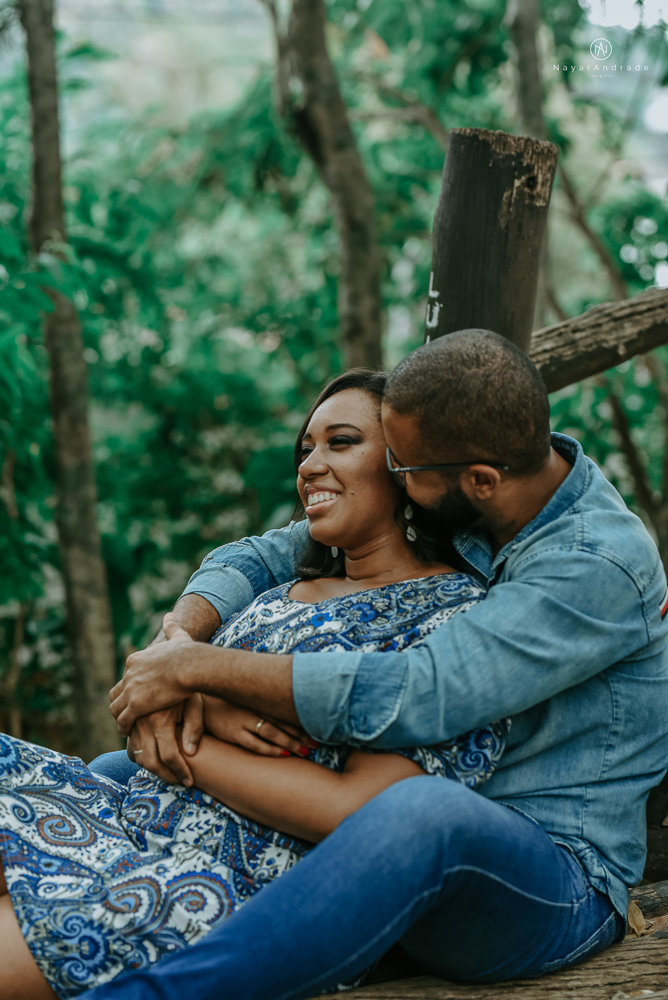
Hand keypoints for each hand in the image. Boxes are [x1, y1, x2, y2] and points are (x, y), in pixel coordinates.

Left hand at [111, 613, 201, 735]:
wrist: (189, 666)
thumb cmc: (188, 653)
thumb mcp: (178, 636)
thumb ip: (172, 627)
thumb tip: (170, 615)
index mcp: (136, 660)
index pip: (126, 676)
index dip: (130, 687)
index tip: (137, 696)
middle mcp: (129, 674)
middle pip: (116, 692)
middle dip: (120, 704)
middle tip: (128, 714)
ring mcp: (130, 690)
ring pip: (116, 709)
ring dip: (119, 718)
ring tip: (126, 728)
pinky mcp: (136, 705)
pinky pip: (123, 720)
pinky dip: (124, 728)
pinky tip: (129, 733)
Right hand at [128, 696, 204, 785]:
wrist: (169, 669)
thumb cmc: (187, 689)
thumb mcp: (195, 705)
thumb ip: (194, 728)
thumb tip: (190, 753)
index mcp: (159, 720)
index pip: (170, 756)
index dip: (180, 772)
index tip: (189, 782)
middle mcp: (142, 723)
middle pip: (150, 762)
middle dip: (166, 776)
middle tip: (179, 781)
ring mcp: (133, 723)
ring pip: (138, 757)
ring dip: (152, 769)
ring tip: (169, 771)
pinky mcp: (130, 722)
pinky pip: (130, 747)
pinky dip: (140, 757)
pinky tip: (155, 759)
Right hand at [202, 696, 311, 756]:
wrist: (199, 702)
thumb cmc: (226, 700)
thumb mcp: (245, 695)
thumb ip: (261, 699)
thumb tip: (283, 700)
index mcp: (258, 699)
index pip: (285, 710)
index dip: (302, 720)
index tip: (318, 728)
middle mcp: (254, 709)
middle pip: (283, 722)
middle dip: (301, 734)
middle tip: (317, 743)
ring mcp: (244, 721)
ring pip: (272, 733)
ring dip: (290, 743)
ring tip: (305, 751)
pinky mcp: (233, 733)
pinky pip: (255, 744)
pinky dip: (270, 750)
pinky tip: (283, 755)